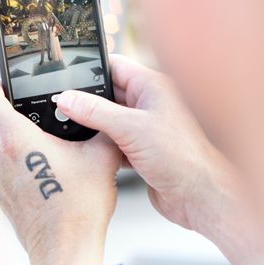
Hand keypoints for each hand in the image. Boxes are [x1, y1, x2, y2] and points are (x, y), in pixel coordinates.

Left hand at [0, 83, 121, 264]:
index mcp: (15, 139)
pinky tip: (46, 169)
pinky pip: (4, 169)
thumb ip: (102, 126)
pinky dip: (19, 163)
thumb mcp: (101, 157)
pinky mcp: (1, 197)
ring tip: (48, 143)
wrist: (66, 251)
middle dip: (15, 113)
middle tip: (41, 114)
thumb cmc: (78, 208)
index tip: (13, 86)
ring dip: (17, 139)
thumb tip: (105, 112)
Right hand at [56, 55, 262, 264]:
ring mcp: (146, 127)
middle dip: (88, 101)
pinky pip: (114, 141)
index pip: (115, 67)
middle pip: (109, 93)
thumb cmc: (181, 157)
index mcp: (152, 86)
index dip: (91, 69)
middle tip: (64, 106)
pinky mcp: (141, 150)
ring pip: (109, 119)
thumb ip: (95, 112)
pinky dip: (102, 146)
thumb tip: (67, 98)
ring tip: (74, 129)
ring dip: (94, 126)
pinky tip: (91, 151)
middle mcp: (150, 103)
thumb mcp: (130, 128)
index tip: (66, 76)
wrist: (199, 197)